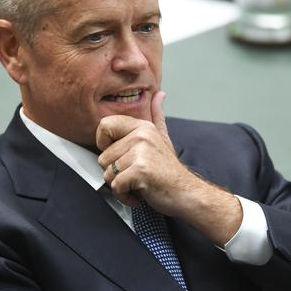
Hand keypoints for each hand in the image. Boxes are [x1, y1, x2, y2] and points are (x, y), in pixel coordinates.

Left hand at [96, 91, 193, 212]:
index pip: (104, 125)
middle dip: (116, 173)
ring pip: (108, 173)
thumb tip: (160, 95)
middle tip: (135, 174)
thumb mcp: (163, 138)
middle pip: (103, 157)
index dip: (105, 144)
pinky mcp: (140, 170)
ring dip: (121, 185)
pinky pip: (116, 186)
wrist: (187, 193)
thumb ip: (157, 116)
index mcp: (142, 127)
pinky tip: (139, 192)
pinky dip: (125, 195)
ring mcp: (141, 152)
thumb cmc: (170, 171)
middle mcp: (141, 135)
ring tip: (138, 183)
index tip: (120, 155)